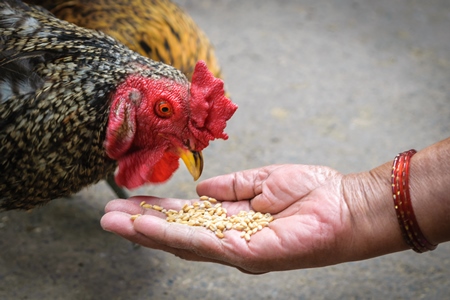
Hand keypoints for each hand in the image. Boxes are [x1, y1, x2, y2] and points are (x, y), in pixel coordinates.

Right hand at [101, 164, 367, 272]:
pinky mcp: (248, 255)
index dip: (156, 211)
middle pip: (177, 233)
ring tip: (114, 221)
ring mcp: (237, 250)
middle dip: (141, 225)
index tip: (128, 201)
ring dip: (146, 232)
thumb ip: (230, 187)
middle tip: (107, 216)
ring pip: (182, 242)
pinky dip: (172, 235)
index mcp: (233, 220)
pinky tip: (146, 226)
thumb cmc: (310, 192)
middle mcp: (230, 238)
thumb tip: (200, 188)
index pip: (187, 217)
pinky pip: (204, 245)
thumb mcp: (262, 181)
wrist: (345, 205)